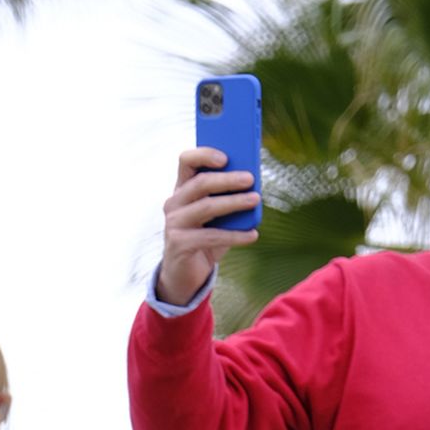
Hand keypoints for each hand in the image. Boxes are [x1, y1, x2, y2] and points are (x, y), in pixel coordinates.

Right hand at [155, 146, 259, 307]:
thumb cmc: (205, 238)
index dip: (204, 154)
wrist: (185, 275)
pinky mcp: (178, 244)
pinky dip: (235, 236)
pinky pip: (212, 236)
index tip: (226, 157)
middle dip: (228, 179)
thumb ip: (228, 196)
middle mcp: (174, 203)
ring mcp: (174, 224)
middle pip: (200, 183)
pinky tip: (253, 235)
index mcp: (182, 189)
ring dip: (234, 202)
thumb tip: (253, 183)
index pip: (187, 161)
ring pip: (206, 207)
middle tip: (250, 179)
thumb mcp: (216, 215)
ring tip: (256, 200)